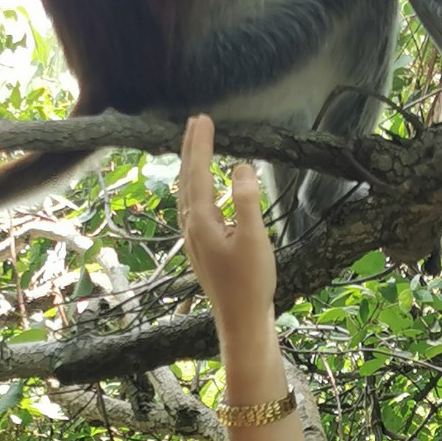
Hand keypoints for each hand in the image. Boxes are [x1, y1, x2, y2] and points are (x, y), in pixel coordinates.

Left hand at [176, 116, 275, 342]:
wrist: (242, 322)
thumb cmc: (251, 283)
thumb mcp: (254, 240)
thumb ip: (247, 201)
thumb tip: (241, 168)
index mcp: (202, 222)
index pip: (198, 173)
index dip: (201, 145)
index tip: (203, 119)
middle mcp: (192, 228)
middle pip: (187, 180)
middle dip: (191, 149)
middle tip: (195, 122)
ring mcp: (195, 239)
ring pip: (187, 194)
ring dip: (191, 167)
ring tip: (194, 147)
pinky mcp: (202, 249)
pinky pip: (193, 207)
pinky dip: (196, 188)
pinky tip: (203, 192)